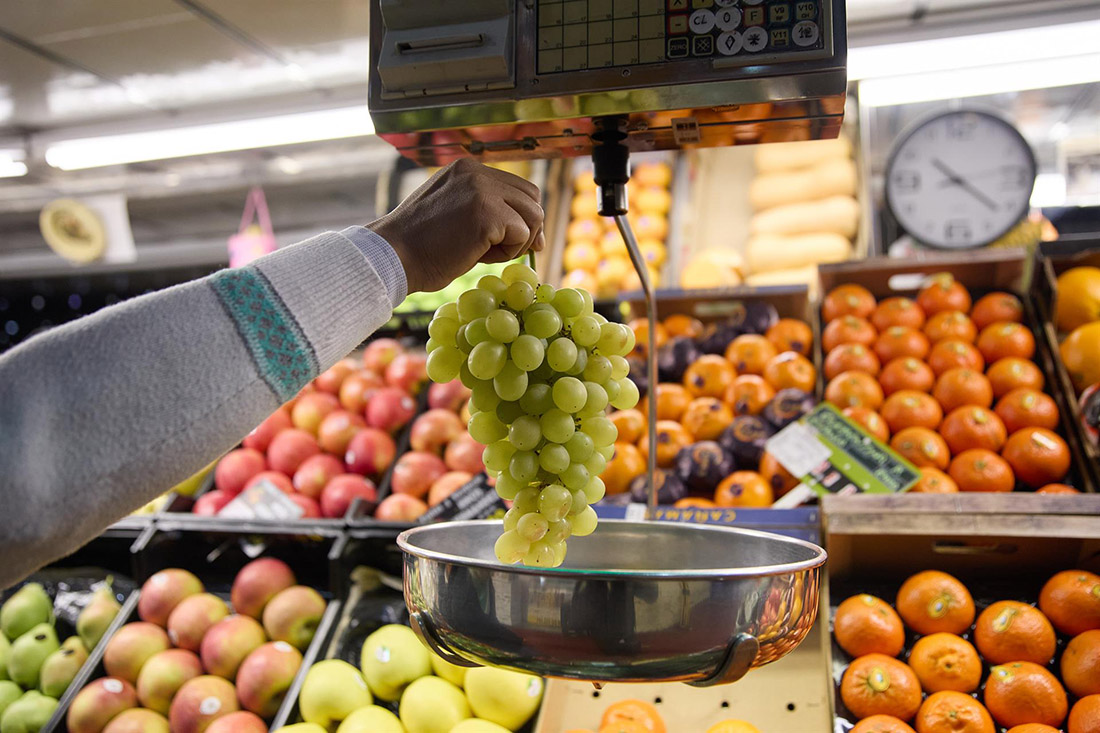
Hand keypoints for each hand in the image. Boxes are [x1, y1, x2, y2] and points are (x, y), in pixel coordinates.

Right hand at [368, 159, 545, 293]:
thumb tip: (535, 233)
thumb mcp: (455, 213)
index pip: (517, 186)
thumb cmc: (422, 246)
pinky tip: (481, 256)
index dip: (523, 214)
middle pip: (531, 197)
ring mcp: (482, 190)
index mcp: (467, 168)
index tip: (519, 239)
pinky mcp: (488, 213)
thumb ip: (487, 211)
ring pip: (534, 215)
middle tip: (510, 250)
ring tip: (489, 253)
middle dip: (528, 227)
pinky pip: (523, 234)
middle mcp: (476, 172)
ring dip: (519, 241)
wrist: (393, 256)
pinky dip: (509, 252)